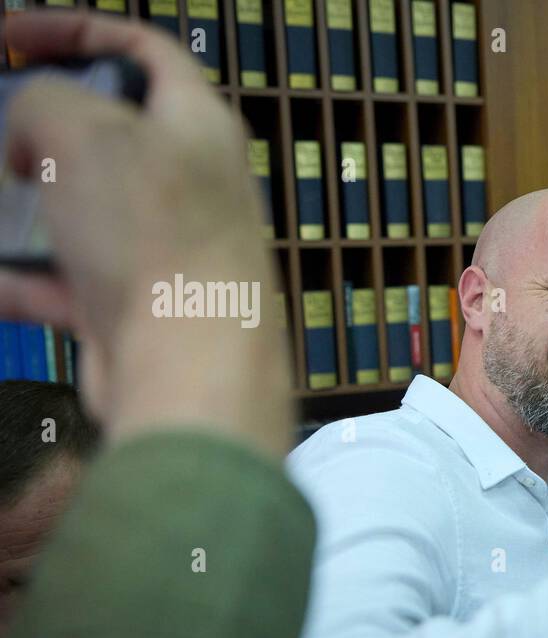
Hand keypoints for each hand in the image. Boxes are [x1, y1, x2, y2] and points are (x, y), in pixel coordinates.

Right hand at [0, 11, 289, 456]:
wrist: (189, 365)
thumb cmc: (151, 231)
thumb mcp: (82, 129)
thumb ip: (45, 100)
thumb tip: (32, 133)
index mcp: (200, 125)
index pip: (145, 48)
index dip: (75, 28)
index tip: (8, 32)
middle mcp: (194, 185)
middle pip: (110, 135)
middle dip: (41, 128)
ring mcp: (168, 251)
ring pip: (82, 212)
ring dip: (24, 207)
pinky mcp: (141, 310)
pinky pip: (67, 284)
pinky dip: (23, 281)